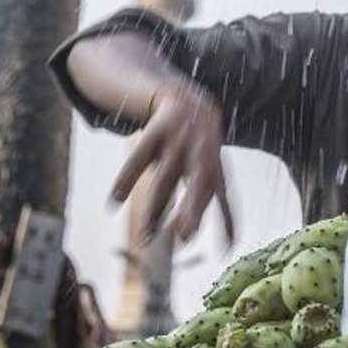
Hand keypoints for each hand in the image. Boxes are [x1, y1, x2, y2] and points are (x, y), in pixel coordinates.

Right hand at [108, 81, 235, 246]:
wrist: (182, 96)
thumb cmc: (198, 146)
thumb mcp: (213, 169)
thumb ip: (219, 202)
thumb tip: (233, 246)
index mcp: (216, 165)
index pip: (222, 197)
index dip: (227, 222)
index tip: (226, 251)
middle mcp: (202, 152)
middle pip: (198, 185)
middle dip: (192, 211)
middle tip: (184, 238)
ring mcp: (179, 140)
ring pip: (165, 179)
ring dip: (155, 210)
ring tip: (146, 239)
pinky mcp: (156, 129)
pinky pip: (139, 158)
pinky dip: (126, 179)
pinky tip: (115, 200)